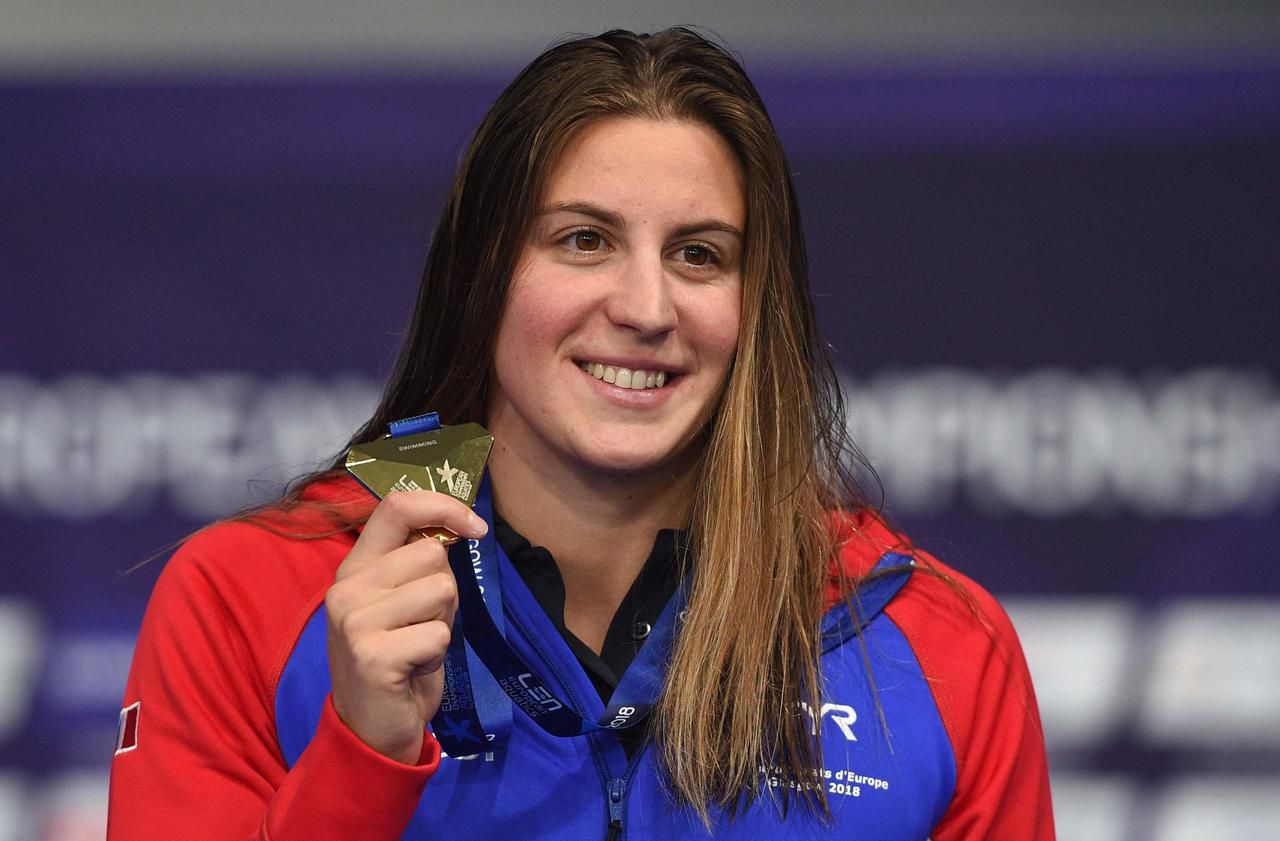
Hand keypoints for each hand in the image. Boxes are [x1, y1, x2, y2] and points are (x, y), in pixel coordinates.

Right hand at [325, 490, 487, 763]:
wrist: (371, 729)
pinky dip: (437, 653)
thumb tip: (461, 525)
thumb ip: (419, 564)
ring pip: (441, 590)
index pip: (395, 506)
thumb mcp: (404, 601)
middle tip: (421, 625)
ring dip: (442, 623)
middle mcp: (347, 587)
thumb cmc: (399, 658)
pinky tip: (413, 669)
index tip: (476, 527)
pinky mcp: (372, 655)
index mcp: (354, 567)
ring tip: (417, 646)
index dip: (443, 506)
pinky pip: (438, 634)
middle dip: (445, 590)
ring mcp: (355, 620)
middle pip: (432, 553)